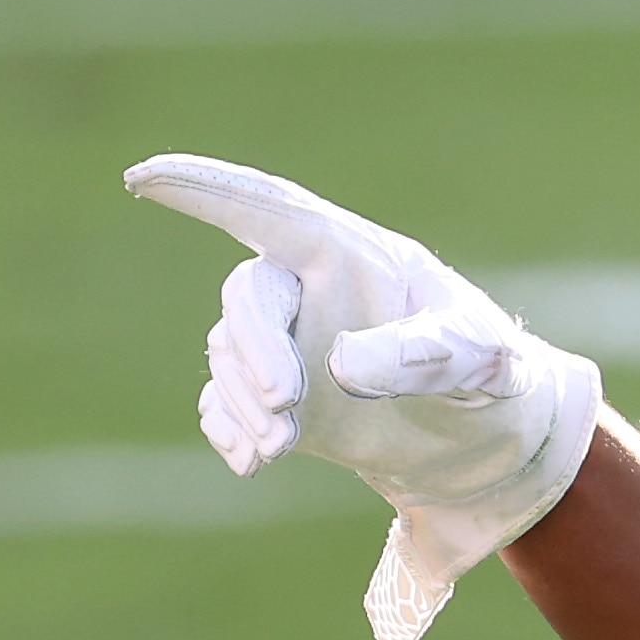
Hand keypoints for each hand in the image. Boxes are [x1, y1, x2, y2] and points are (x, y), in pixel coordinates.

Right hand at [122, 153, 601, 639]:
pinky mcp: (281, 400)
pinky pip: (228, 405)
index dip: (206, 190)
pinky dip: (229, 429)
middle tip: (286, 404)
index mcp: (353, 255)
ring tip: (279, 447)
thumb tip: (342, 363)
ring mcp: (290, 346)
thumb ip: (425, 355)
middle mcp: (310, 291)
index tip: (144, 179)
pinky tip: (251, 460)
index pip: (269, 210)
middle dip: (253, 350)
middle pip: (247, 298)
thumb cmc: (495, 379)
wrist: (493, 443)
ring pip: (230, 356)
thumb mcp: (481, 364)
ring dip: (243, 400)